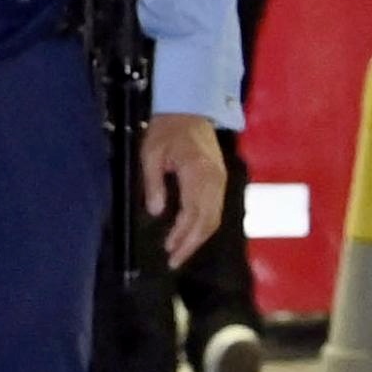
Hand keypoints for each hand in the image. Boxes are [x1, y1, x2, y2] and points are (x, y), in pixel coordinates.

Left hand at [142, 113, 225, 267]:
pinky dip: (204, 225)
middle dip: (191, 244)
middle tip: (173, 261)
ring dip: (198, 238)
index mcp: (198, 173)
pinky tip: (189, 234)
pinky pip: (215, 209)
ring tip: (178, 252)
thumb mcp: (151, 155)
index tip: (169, 251)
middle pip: (208, 221)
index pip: (194, 213)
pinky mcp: (220, 180)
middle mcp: (215, 180)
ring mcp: (220, 180)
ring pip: (215, 217)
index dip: (183, 236)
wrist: (190, 110)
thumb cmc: (166, 131)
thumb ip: (153, 184)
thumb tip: (155, 212)